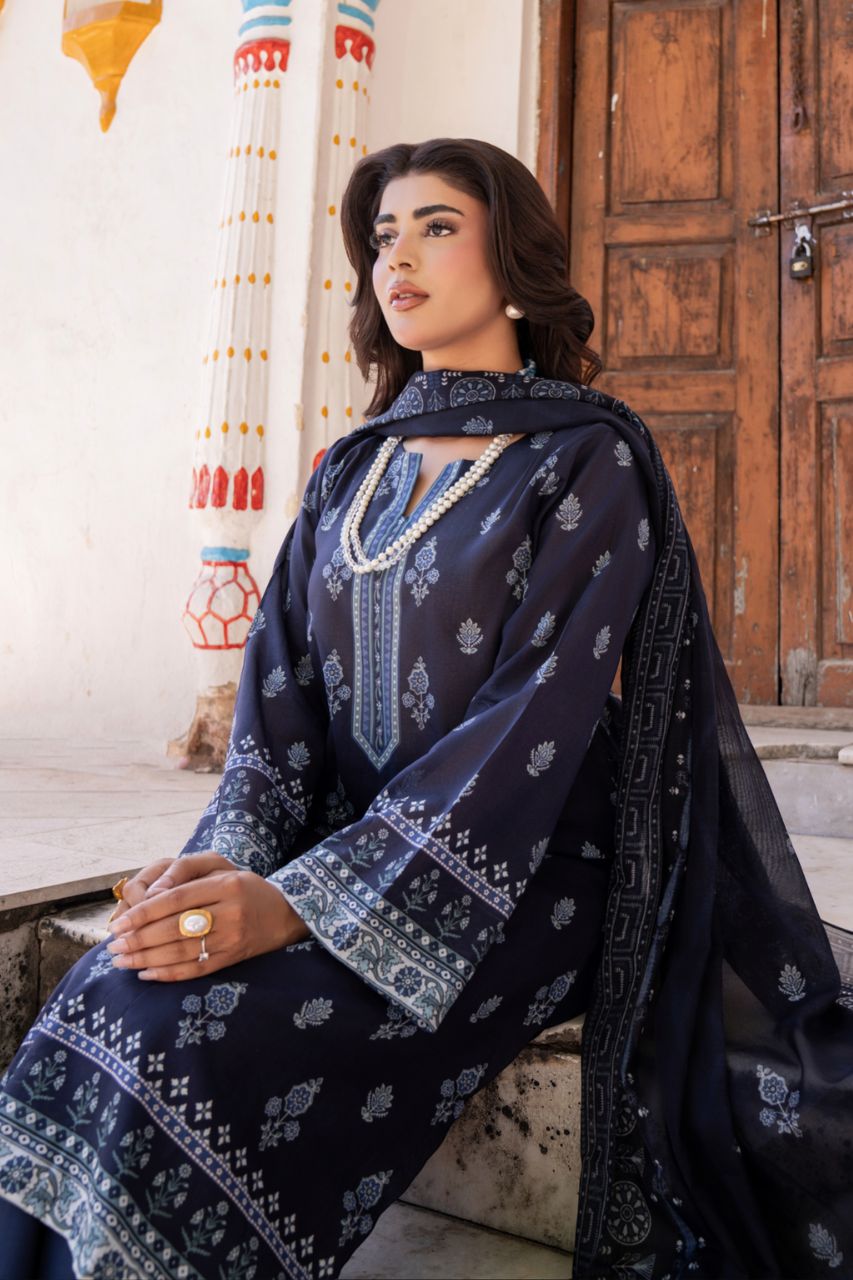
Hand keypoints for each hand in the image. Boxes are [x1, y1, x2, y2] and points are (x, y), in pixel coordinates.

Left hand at [105, 852, 310, 980]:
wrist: (285, 913)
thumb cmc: (244, 887)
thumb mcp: (221, 868)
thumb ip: (185, 874)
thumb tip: (148, 895)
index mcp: (225, 885)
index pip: (175, 900)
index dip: (143, 913)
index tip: (118, 924)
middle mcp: (230, 912)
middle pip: (174, 929)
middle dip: (138, 939)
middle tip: (113, 945)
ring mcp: (232, 938)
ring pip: (181, 952)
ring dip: (146, 959)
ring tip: (122, 960)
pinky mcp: (233, 958)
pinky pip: (195, 970)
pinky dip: (168, 974)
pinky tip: (147, 974)